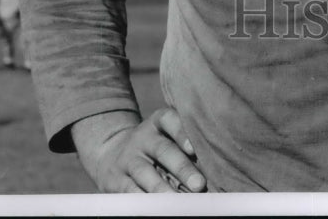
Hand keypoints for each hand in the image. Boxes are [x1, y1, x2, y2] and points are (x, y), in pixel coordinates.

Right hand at [71, 107, 207, 192]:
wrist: (111, 152)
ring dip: (163, 189)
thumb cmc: (154, 146)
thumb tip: (216, 167)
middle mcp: (143, 138)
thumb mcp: (165, 135)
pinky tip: (158, 208)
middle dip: (182, 168)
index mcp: (158, 122)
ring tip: (179, 202)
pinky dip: (144, 201)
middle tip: (199, 185)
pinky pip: (131, 191)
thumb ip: (186, 144)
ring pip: (145, 174)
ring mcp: (128, 159)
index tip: (195, 149)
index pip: (170, 120)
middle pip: (163, 150)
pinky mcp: (116, 180)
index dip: (182, 133)